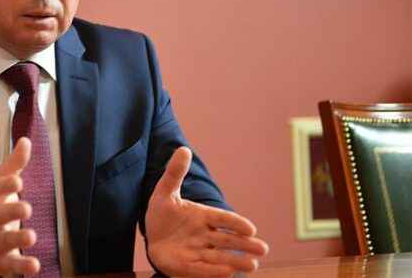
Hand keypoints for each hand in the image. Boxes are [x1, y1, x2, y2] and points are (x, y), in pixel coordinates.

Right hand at [0, 137, 40, 275]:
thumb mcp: (0, 187)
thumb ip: (13, 165)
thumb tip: (26, 140)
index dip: (4, 186)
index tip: (18, 180)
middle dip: (9, 212)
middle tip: (27, 207)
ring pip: (3, 242)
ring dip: (17, 239)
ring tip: (31, 236)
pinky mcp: (1, 263)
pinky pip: (10, 266)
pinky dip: (22, 267)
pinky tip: (35, 266)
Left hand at [146, 147, 268, 277]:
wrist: (152, 236)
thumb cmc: (163, 214)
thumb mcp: (165, 192)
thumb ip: (175, 173)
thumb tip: (183, 149)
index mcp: (202, 216)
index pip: (223, 218)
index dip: (235, 223)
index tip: (250, 228)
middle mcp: (204, 235)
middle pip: (227, 241)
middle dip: (244, 245)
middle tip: (263, 249)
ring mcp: (197, 252)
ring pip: (219, 257)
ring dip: (235, 261)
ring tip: (253, 266)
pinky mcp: (186, 266)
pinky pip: (201, 270)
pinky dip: (213, 271)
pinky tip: (228, 273)